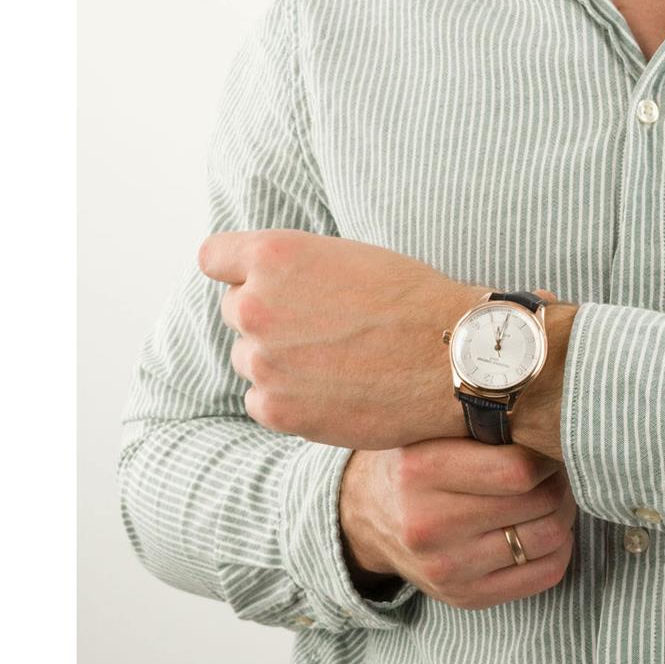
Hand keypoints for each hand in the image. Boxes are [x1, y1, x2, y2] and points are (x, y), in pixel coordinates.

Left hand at [197, 228, 490, 449]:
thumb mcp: (349, 256)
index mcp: (275, 256)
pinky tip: (332, 387)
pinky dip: (288, 397)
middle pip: (234, 308)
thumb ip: (295, 269)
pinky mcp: (275, 408)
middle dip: (268, 315)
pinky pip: (260, 398)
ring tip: (335, 359)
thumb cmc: (411, 299)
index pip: (213, 257)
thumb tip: (260, 284)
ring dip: (277, 358)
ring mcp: (262, 361)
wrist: (451, 358)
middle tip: (320, 324)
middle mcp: (256, 305)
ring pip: (248, 356)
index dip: (236, 268)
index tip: (258, 279)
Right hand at [340, 440, 577, 610]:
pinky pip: (542, 576)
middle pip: (538, 504)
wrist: (366, 515)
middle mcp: (430, 525)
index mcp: (422, 471)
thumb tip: (551, 417)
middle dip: (560, 480)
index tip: (548, 442)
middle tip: (558, 466)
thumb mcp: (431, 427)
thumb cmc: (415, 458)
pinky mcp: (464, 597)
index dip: (547, 453)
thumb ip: (480, 420)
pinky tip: (547, 526)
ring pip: (547, 540)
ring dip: (564, 513)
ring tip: (554, 493)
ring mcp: (447, 569)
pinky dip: (560, 548)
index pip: (517, 469)